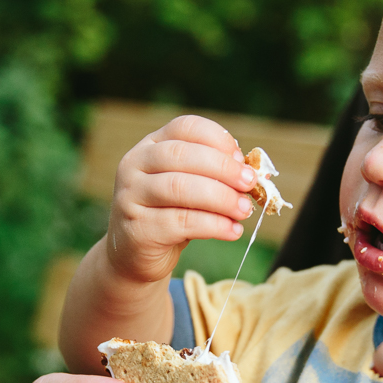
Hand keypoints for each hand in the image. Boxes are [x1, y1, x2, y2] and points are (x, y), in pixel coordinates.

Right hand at [107, 115, 258, 283]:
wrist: (136, 254)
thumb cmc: (170, 214)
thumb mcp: (191, 187)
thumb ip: (215, 176)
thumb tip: (252, 174)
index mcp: (151, 145)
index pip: (186, 127)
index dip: (218, 139)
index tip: (242, 160)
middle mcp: (135, 164)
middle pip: (182, 154)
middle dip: (223, 168)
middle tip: (250, 184)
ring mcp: (131, 196)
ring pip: (180, 188)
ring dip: (221, 198)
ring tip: (245, 210)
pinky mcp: (138, 228)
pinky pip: (181, 222)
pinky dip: (213, 225)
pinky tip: (232, 231)